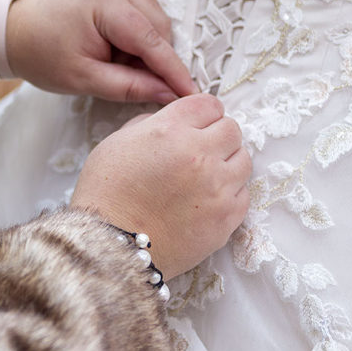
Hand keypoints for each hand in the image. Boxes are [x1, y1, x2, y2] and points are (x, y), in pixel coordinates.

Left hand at [5, 0, 195, 103]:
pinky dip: (133, 30)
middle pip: (155, 24)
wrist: (5, 27)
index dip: (173, 69)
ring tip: (116, 64)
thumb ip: (128, 87)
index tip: (190, 92)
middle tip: (136, 82)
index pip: (151, 39)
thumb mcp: (82, 78)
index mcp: (102, 2)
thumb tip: (166, 94)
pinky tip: (114, 49)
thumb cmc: (37, 53)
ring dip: (144, 44)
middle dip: (154, 57)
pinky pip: (135, 6)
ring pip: (149, 14)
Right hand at [70, 93, 250, 278]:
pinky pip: (243, 193)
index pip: (209, 104)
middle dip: (217, 135)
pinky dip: (229, 193)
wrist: (112, 246)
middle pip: (232, 129)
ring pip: (243, 159)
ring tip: (205, 176)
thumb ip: (151, 123)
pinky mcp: (227, 217)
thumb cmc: (107, 195)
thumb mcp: (117, 142)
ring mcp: (217, 187)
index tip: (197, 123)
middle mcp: (199, 154)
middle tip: (200, 150)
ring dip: (227, 163)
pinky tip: (206, 199)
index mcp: (171, 129)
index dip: (203, 113)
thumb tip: (176, 122)